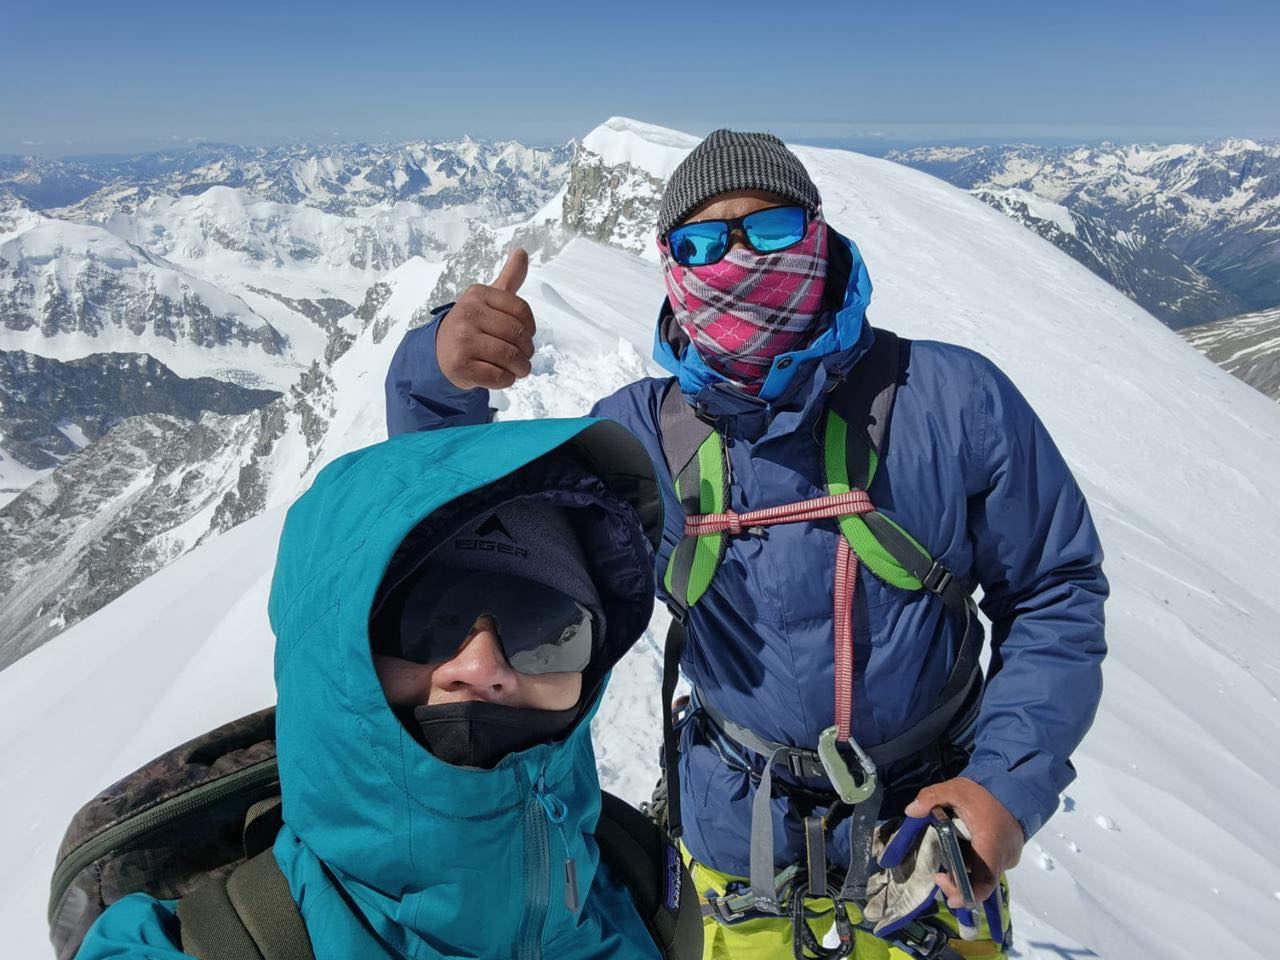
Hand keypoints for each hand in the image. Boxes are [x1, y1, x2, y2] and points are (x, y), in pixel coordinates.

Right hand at [437, 247, 535, 389]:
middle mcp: (467, 314)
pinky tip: (502, 376)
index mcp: (477, 295)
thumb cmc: (472, 325)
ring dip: (521, 368)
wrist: (439, 353)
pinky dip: (507, 380)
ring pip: (510, 357)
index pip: (521, 310)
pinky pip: (499, 377)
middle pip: (517, 335)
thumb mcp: (487, 300)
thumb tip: (522, 252)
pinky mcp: (460, 366)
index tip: (526, 335)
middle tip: (524, 356)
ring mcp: (461, 341)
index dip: (531, 327)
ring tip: (519, 368)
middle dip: (527, 350)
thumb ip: (508, 279)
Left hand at [905, 777, 1022, 907]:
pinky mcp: (1007, 853)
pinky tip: (962, 847)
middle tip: (940, 875)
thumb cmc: (985, 792)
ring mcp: (1008, 856)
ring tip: (948, 855)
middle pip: (981, 882)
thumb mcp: (956, 788)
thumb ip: (932, 797)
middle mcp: (1003, 856)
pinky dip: (974, 862)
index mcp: (991, 845)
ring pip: (984, 873)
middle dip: (958, 883)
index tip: (951, 898)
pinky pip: (989, 865)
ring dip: (965, 870)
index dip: (968, 895)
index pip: (984, 882)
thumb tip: (910, 811)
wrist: (1014, 786)